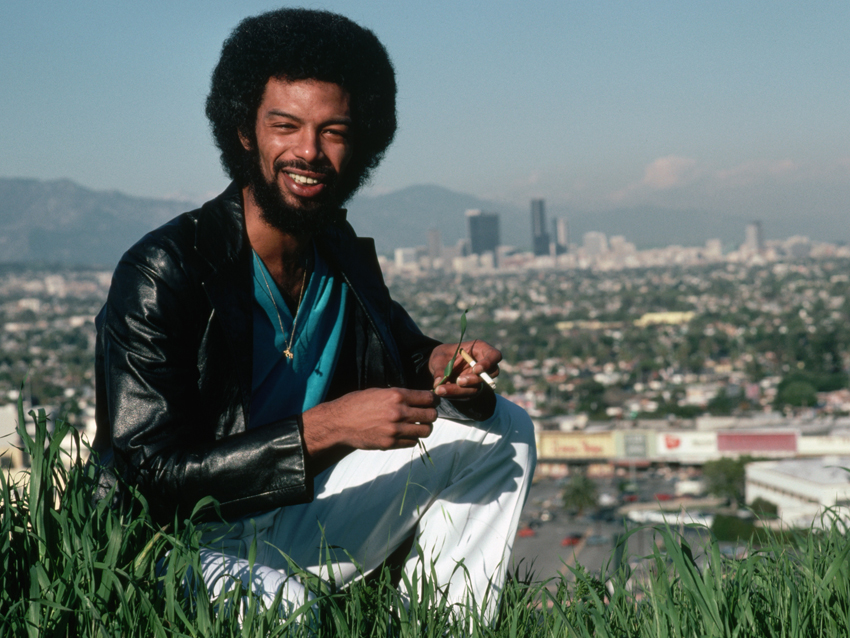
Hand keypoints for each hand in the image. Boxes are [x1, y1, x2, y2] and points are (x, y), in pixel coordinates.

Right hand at [302, 387, 436, 461]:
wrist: (339, 423)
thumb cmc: (357, 404)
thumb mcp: (378, 392)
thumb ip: (399, 395)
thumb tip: (417, 398)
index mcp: (397, 395)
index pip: (428, 398)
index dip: (432, 400)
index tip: (431, 402)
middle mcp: (399, 412)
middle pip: (431, 415)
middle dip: (430, 414)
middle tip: (425, 415)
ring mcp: (395, 429)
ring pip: (425, 431)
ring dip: (423, 428)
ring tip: (416, 426)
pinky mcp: (390, 443)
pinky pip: (413, 442)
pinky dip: (412, 439)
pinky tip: (405, 434)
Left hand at [430, 340, 500, 397]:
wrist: (439, 365)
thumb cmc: (442, 355)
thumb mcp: (439, 357)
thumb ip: (440, 368)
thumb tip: (438, 383)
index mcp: (481, 349)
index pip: (495, 355)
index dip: (488, 363)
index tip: (476, 370)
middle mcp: (484, 365)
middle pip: (489, 375)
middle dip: (474, 380)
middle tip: (459, 381)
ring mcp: (479, 378)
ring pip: (477, 387)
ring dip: (460, 390)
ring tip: (441, 389)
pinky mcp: (472, 389)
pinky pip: (467, 394)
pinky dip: (454, 395)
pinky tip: (442, 392)